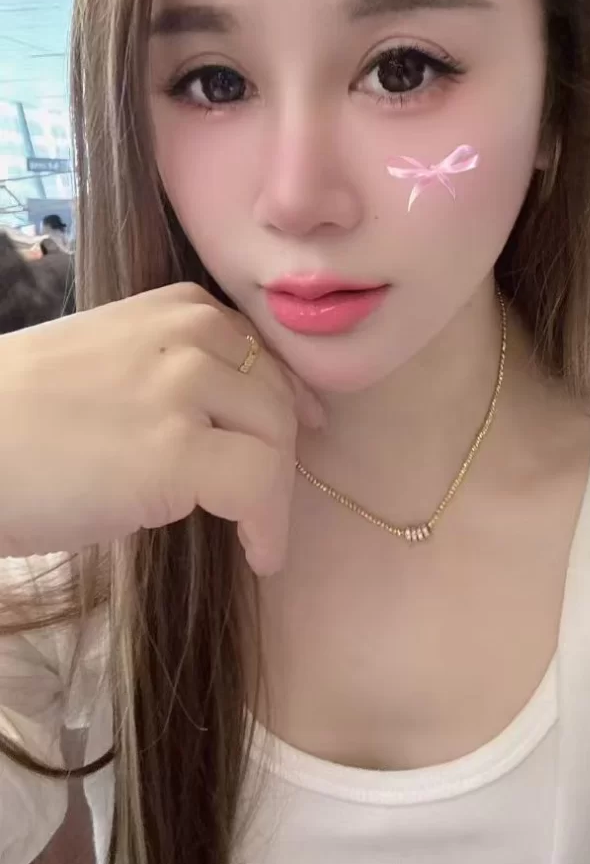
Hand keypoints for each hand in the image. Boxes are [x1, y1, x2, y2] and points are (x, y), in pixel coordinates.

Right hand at [0, 282, 323, 575]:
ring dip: (276, 496)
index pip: (260, 354)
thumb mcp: (105, 361)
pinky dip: (269, 526)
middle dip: (282, 455)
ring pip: (275, 442)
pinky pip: (258, 487)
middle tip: (272, 501)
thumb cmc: (15, 416)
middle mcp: (190, 335)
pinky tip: (257, 555)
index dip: (282, 403)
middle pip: (276, 398)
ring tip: (260, 537)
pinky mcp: (177, 452)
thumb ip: (166, 370)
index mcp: (176, 308)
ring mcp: (185, 390)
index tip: (289, 438)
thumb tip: (220, 421)